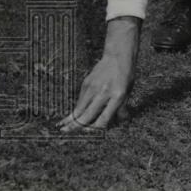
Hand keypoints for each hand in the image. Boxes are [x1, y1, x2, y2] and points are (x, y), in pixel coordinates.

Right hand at [58, 16, 139, 132]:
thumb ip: (122, 107)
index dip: (96, 128)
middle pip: (88, 114)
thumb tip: (121, 122)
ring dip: (71, 119)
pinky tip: (69, 117)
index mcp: (118, 96)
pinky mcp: (86, 84)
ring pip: (80, 108)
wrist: (118, 56)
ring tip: (62, 128)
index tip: (90, 133)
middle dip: (76, 126)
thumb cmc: (125, 75)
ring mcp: (93, 88)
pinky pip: (80, 100)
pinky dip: (75, 110)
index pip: (105, 117)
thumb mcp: (128, 91)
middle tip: (67, 133)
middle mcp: (104, 93)